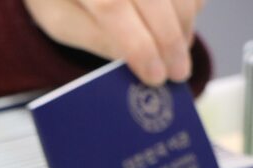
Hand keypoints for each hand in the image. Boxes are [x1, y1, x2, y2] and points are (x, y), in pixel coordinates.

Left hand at [25, 0, 204, 85]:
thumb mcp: (62, 23)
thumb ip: (95, 38)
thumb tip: (136, 60)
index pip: (112, 6)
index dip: (138, 44)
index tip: (154, 76)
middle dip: (170, 41)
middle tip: (178, 74)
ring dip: (184, 26)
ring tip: (178, 56)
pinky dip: (190, 7)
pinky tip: (179, 30)